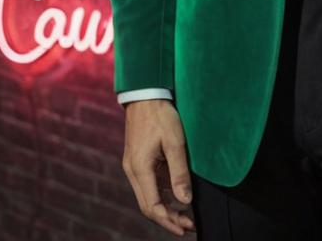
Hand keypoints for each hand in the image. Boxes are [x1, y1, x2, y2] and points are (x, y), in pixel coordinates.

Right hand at [121, 98, 194, 235]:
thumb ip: (180, 172)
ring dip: (166, 207)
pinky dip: (162, 194)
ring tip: (186, 214)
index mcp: (140, 169)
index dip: (168, 221)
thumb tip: (186, 200)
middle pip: (148, 205)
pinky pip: (149, 184)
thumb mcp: (175, 142)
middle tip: (188, 226)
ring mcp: (133, 165)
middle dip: (168, 218)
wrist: (144, 94)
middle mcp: (133, 171)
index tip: (184, 229)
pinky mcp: (137, 159)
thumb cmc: (160, 115)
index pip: (152, 206)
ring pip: (148, 196)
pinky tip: (177, 194)